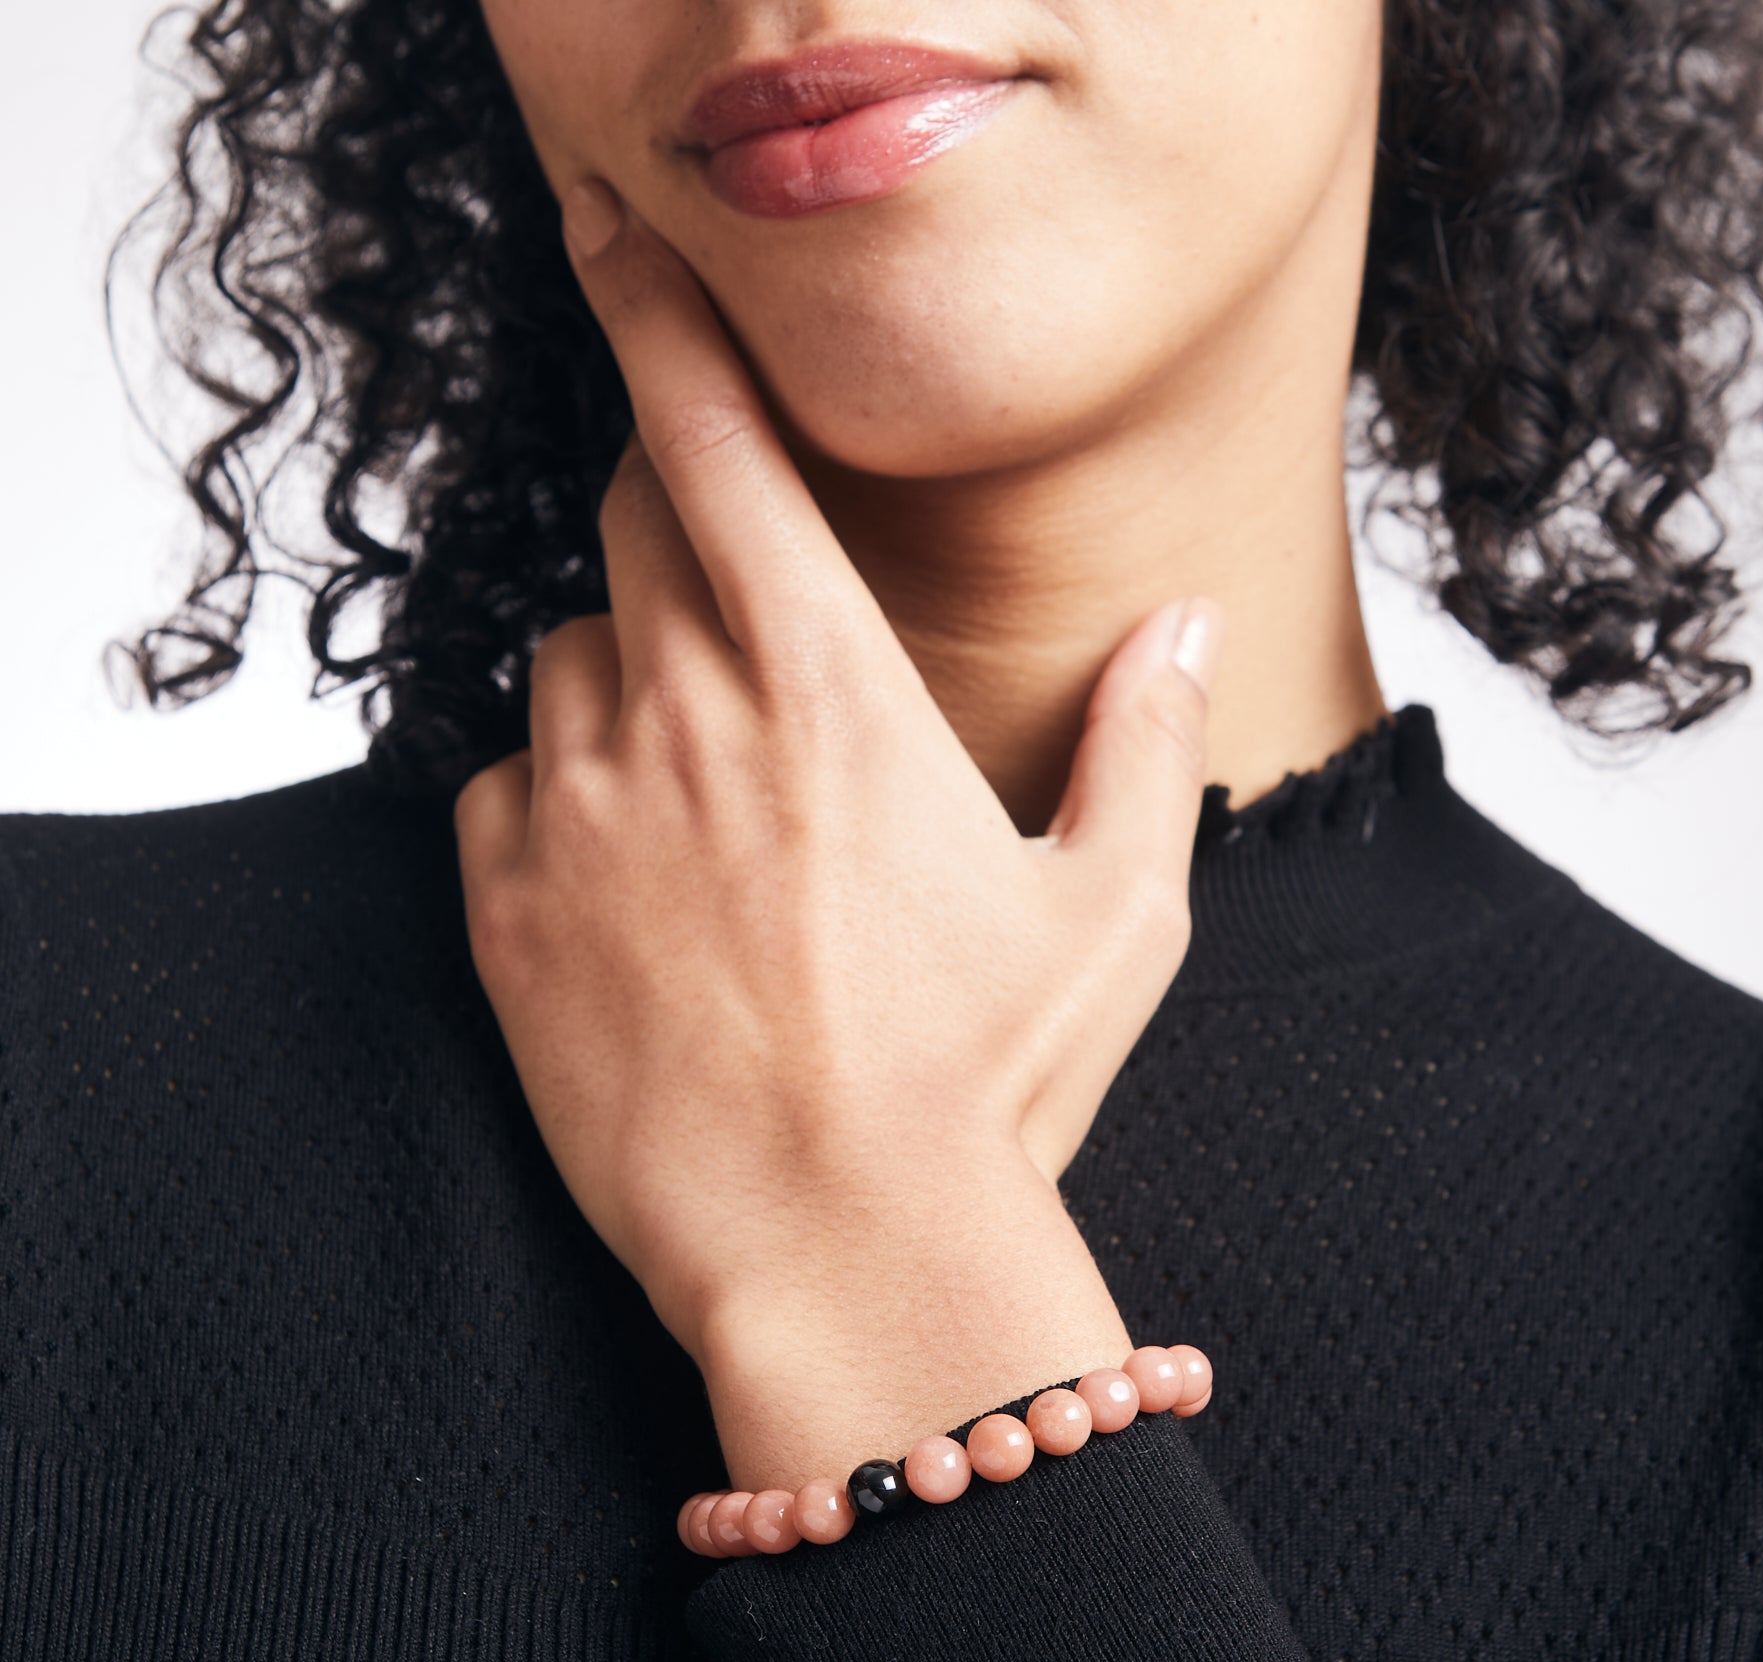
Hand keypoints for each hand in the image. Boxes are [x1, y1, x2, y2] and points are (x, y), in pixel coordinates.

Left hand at [451, 179, 1220, 1490]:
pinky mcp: (503, 911)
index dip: (659, 314)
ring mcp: (577, 810)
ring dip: (626, 689)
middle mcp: (682, 714)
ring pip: (565, 660)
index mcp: (828, 685)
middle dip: (679, 537)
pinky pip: (500, 789)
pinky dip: (552, 803)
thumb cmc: (986, 1085)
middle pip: (630, 525)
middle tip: (749, 644)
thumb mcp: (1114, 908)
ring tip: (710, 811)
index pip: (717, 438)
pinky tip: (631, 892)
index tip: (612, 235)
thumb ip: (1149, 737)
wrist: (842, 1252)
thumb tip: (1188, 619)